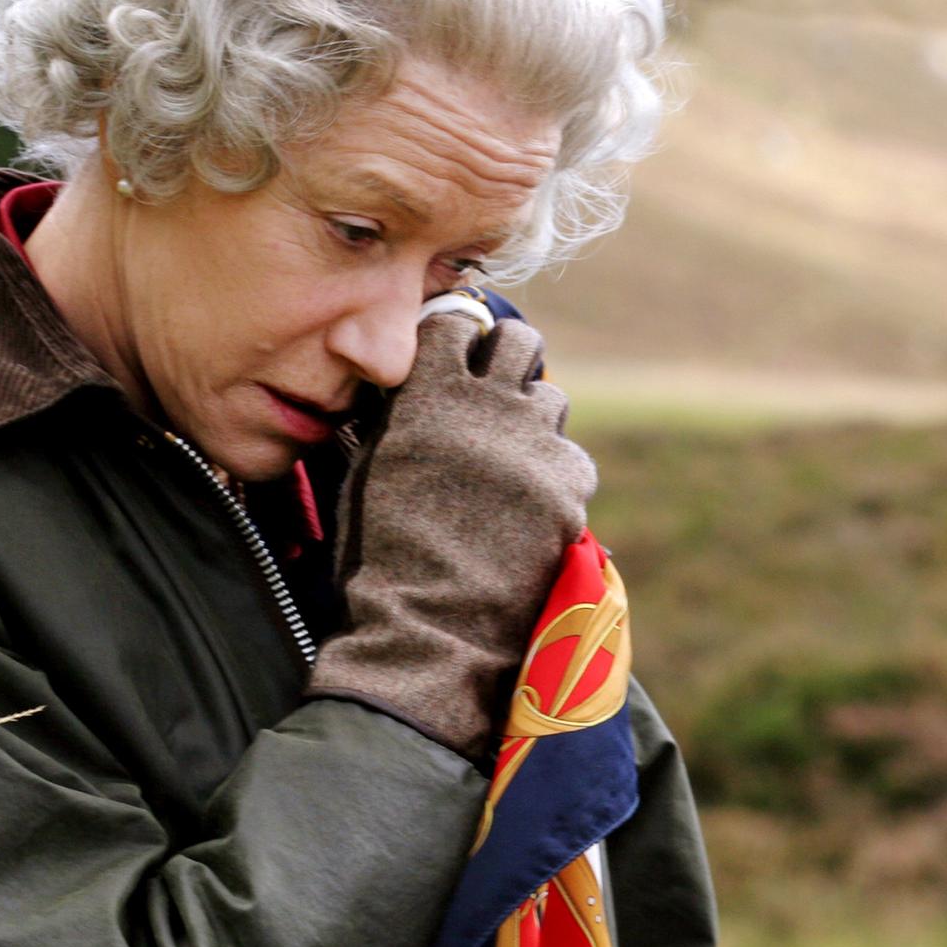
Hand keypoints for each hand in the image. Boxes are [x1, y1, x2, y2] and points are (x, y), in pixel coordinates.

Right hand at [306, 313, 597, 756]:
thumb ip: (401, 417)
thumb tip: (419, 387)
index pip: (455, 322)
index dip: (458, 338)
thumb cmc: (380, 555)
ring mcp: (534, 441)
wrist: (429, 624)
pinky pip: (573, 458)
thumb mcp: (373, 469)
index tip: (459, 354)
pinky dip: (557, 476)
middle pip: (521, 341)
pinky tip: (534, 509)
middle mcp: (488, 404)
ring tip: (511, 462)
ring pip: (551, 397)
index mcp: (428, 395)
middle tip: (500, 391)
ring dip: (533, 420)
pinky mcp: (570, 481)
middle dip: (511, 358)